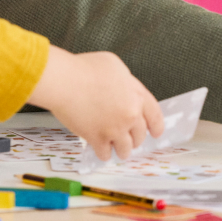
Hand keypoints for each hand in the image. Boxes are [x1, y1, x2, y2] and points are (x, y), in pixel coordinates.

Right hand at [27, 45, 163, 159]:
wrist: (65, 81)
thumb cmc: (84, 69)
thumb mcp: (115, 66)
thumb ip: (126, 82)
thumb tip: (124, 90)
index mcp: (136, 96)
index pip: (154, 115)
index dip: (156, 126)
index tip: (156, 133)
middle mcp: (130, 114)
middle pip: (139, 135)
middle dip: (135, 139)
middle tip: (130, 140)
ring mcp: (115, 129)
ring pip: (125, 149)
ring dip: (121, 150)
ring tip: (117, 150)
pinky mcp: (98, 139)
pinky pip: (105, 154)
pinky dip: (103, 154)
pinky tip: (101, 151)